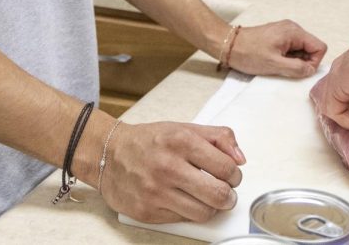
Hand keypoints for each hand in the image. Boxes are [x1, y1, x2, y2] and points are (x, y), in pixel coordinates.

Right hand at [98, 120, 244, 223]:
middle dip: (229, 196)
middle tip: (226, 193)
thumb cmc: (150, 141)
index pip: (226, 167)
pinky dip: (189, 212)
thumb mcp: (185, 128)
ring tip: (208, 198)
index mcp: (181, 141)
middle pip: (217, 194)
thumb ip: (219, 137)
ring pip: (203, 212)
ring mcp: (156, 191)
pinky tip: (185, 200)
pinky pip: (182, 220)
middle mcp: (168, 167)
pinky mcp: (147, 211)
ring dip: (212, 208)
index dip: (235, 175)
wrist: (109, 154)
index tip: (232, 176)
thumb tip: (240, 158)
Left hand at [228, 20, 327, 77]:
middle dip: (303, 62)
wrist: (229, 45)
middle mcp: (292, 28)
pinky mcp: (278, 36)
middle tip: (286, 69)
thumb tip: (310, 71)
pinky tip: (275, 61)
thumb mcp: (274, 64)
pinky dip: (287, 58)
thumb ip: (296, 68)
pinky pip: (291, 48)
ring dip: (294, 61)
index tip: (300, 71)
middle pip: (311, 48)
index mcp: (294, 32)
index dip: (314, 62)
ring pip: (301, 50)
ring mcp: (285, 31)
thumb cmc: (249, 53)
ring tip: (278, 65)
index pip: (319, 47)